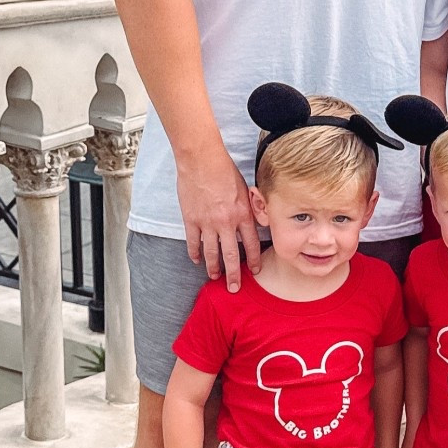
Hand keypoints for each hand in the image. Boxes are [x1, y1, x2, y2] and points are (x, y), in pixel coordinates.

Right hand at [176, 140, 260, 290]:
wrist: (201, 160)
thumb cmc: (225, 170)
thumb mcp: (245, 189)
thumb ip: (251, 207)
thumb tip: (257, 221)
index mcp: (243, 214)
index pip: (252, 244)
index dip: (254, 260)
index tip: (255, 271)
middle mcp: (226, 222)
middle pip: (232, 255)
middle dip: (234, 275)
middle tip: (234, 288)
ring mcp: (207, 223)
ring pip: (211, 252)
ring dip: (213, 267)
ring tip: (215, 276)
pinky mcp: (191, 220)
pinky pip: (193, 242)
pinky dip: (194, 253)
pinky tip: (196, 260)